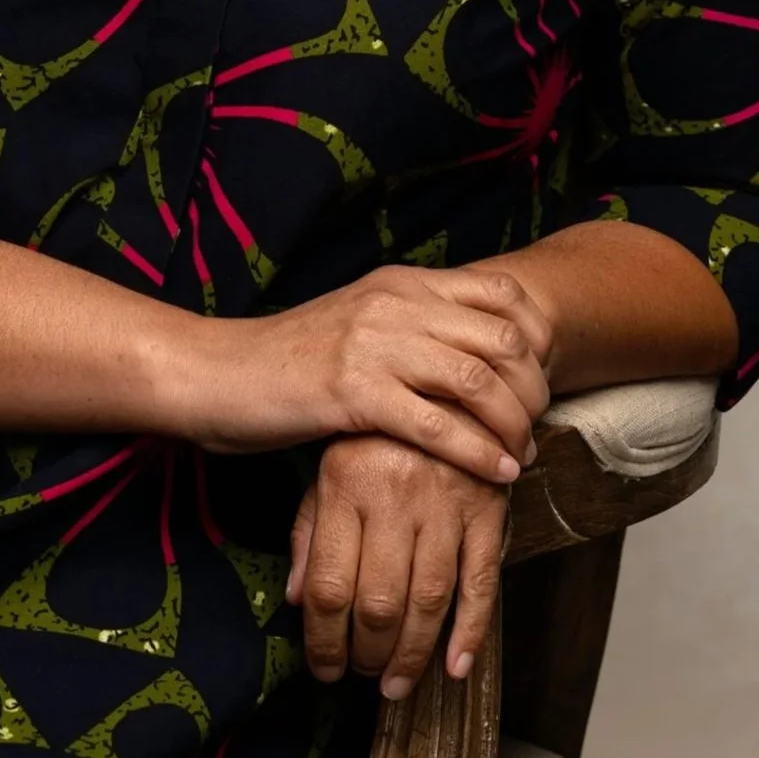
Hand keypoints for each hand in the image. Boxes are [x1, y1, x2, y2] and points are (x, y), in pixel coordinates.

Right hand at [200, 263, 553, 482]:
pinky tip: (497, 474)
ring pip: (476, 381)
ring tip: (523, 455)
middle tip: (536, 425)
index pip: (500, 292)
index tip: (541, 378)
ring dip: (513, 425)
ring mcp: (373, 345)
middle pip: (501, 338)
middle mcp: (394, 304)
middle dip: (533, 388)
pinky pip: (437, 426)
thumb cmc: (291, 361)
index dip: (537, 336)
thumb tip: (480, 353)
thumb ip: (415, 325)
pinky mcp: (352, 393)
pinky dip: (478, 453)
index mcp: (401, 283)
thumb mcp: (361, 323)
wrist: (218, 375)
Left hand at [286, 437, 507, 696]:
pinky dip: (471, 631)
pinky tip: (455, 666)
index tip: (323, 668)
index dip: (323, 640)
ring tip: (396, 683)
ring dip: (412, 654)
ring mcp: (445, 504)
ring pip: (428, 599)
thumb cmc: (378, 434)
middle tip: (362, 674)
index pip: (327, 584)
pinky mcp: (487, 511)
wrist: (448, 383)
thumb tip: (296, 600)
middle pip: (377, 600)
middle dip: (366, 652)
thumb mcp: (328, 469)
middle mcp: (394, 495)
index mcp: (345, 483)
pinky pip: (480, 581)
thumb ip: (309, 531)